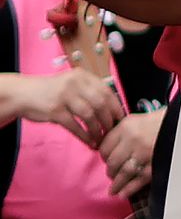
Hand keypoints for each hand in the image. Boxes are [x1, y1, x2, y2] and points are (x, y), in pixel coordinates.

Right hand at [7, 68, 122, 145]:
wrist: (23, 94)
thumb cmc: (51, 91)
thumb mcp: (71, 84)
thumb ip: (89, 91)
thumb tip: (112, 109)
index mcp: (82, 76)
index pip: (106, 91)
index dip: (116, 106)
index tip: (120, 119)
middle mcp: (75, 84)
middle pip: (100, 103)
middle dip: (109, 120)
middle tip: (112, 131)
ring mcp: (64, 97)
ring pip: (89, 116)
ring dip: (97, 130)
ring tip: (100, 139)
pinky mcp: (55, 111)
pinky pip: (75, 126)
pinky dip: (84, 135)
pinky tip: (89, 142)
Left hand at [98, 107, 163, 196]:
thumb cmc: (162, 120)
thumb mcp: (138, 120)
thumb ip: (122, 132)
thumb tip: (109, 147)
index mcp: (126, 127)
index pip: (104, 147)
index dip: (104, 156)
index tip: (106, 160)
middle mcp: (133, 141)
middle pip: (112, 162)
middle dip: (110, 171)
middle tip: (111, 174)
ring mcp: (144, 154)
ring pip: (123, 173)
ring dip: (117, 184)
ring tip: (113, 190)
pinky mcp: (155, 165)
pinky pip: (138, 180)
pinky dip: (129, 189)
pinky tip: (123, 194)